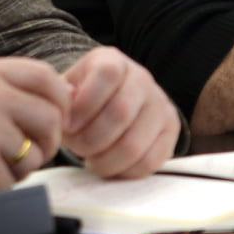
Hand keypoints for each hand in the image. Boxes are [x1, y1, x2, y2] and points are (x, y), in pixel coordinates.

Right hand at [0, 57, 70, 200]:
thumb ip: (4, 86)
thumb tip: (58, 95)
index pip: (46, 76)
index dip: (60, 100)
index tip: (56, 117)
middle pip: (50, 118)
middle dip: (46, 142)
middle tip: (27, 152)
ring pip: (35, 154)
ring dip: (18, 168)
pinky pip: (11, 182)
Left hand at [61, 47, 179, 179]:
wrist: (115, 102)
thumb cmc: (85, 99)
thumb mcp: (69, 89)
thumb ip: (62, 99)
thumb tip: (65, 114)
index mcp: (113, 61)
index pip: (107, 74)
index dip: (84, 104)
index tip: (68, 126)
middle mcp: (142, 78)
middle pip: (120, 113)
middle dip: (91, 140)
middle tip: (78, 149)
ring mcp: (160, 104)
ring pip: (134, 144)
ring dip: (106, 161)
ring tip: (92, 161)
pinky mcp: (171, 131)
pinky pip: (150, 162)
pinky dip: (125, 171)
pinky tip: (111, 166)